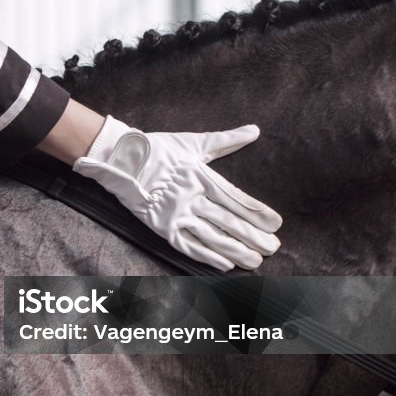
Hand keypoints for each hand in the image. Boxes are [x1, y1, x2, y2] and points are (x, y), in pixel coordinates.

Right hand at [72, 116, 281, 271]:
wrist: (120, 159)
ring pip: (212, 238)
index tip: (276, 224)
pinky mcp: (162, 228)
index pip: (236, 199)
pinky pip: (188, 246)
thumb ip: (226, 140)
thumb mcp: (194, 142)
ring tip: (255, 261)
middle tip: (272, 248)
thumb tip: (254, 130)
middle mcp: (192, 199)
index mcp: (201, 177)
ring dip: (236, 251)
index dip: (257, 213)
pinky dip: (207, 257)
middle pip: (228, 222)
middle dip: (253, 237)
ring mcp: (176, 215)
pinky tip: (224, 265)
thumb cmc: (158, 149)